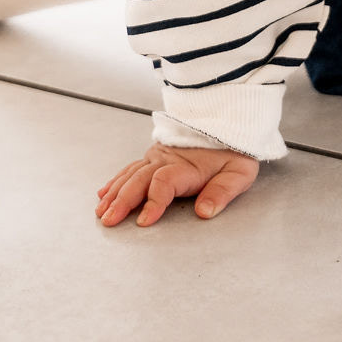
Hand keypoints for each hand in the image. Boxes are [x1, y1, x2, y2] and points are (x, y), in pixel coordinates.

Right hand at [95, 144, 259, 227]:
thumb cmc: (233, 150)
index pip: (164, 182)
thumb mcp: (239, 171)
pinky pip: (130, 168)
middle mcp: (167, 159)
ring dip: (114, 193)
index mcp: (187, 165)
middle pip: (139, 179)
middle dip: (122, 201)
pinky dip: (116, 181)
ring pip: (131, 174)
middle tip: (109, 220)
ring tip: (102, 212)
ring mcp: (158, 155)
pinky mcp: (154, 154)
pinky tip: (105, 193)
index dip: (153, 203)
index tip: (144, 222)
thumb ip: (222, 192)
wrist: (228, 120)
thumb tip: (205, 212)